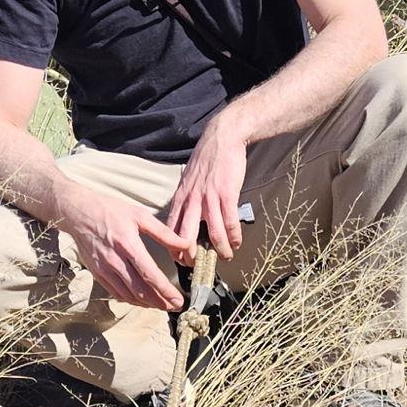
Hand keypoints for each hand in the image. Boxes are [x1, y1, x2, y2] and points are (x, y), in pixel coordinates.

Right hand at [58, 188, 188, 311]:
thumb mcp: (140, 216)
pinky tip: (142, 300)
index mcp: (127, 244)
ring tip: (162, 306)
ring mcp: (103, 269)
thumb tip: (186, 245)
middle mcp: (114, 260)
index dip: (165, 290)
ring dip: (147, 304)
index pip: (149, 274)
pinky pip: (116, 293)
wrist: (77, 212)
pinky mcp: (97, 273)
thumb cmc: (110, 210)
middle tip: (175, 307)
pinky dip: (131, 300)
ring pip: (128, 295)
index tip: (178, 299)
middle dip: (159, 302)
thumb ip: (164, 233)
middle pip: (139, 290)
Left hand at [164, 111, 248, 259]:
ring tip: (224, 256)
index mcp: (180, 199)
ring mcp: (209, 199)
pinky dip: (234, 237)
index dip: (173, 249)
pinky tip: (236, 242)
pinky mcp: (226, 195)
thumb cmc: (207, 161)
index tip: (181, 260)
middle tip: (198, 267)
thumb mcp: (189, 182)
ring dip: (219, 250)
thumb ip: (187, 201)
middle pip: (184, 238)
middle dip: (190, 257)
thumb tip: (187, 222)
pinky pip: (230, 223)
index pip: (169, 230)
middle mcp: (191, 201)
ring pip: (212, 234)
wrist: (222, 139)